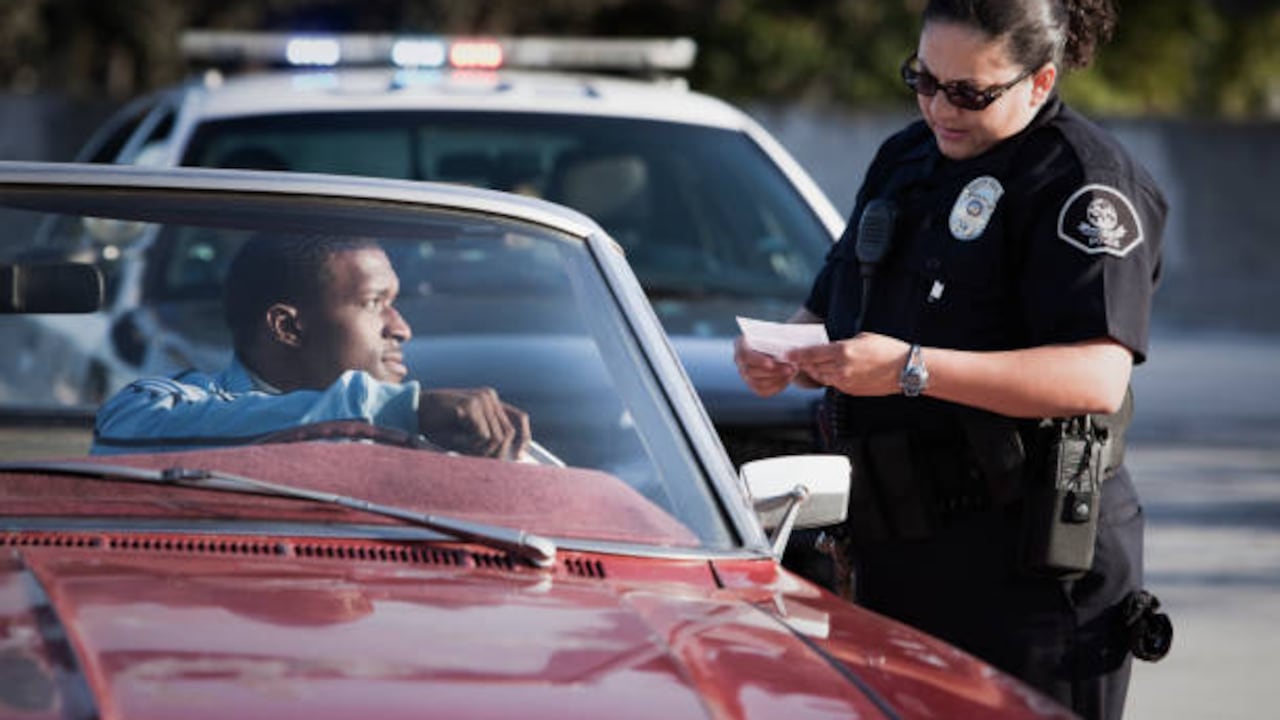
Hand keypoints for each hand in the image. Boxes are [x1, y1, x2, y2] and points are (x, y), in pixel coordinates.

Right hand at [418, 388, 530, 459]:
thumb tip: (511, 456)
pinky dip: (471, 445)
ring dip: (480, 450)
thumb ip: (487, 439)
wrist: (414, 412)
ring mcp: (481, 398)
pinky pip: (483, 435)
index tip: (519, 456)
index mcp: (491, 401)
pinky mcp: (471, 403)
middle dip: (495, 452)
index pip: (519, 418)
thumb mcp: (468, 435)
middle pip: (508, 433)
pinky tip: (456, 441)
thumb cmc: (439, 426)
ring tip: (461, 446)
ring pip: (497, 437)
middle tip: (474, 457)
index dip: (524, 438)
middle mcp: (489, 396)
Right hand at [734, 335, 797, 396]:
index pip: (744, 355)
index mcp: (741, 344)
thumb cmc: (776, 337)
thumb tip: (790, 353)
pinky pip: (764, 391)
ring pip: (758, 383)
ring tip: (793, 371)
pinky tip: (789, 378)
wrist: (778, 349)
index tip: (771, 364)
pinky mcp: (754, 386)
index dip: (757, 360)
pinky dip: (778, 386)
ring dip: (777, 379)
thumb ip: (780, 341)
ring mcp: (745, 376)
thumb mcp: (777, 334)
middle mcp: (740, 362)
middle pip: (751, 371)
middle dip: (773, 371)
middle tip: (791, 368)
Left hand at [786, 332, 909, 395]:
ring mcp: (845, 382)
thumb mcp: (862, 338)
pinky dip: (829, 377)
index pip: (812, 353)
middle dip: (804, 363)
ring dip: (815, 371)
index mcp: (843, 351)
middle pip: (813, 367)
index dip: (797, 354)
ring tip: (811, 364)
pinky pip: (833, 384)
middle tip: (796, 358)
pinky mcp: (850, 391)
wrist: (905, 370)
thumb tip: (831, 347)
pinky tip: (831, 371)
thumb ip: (842, 344)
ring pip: (821, 377)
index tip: (787, 353)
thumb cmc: (888, 350)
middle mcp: (841, 369)